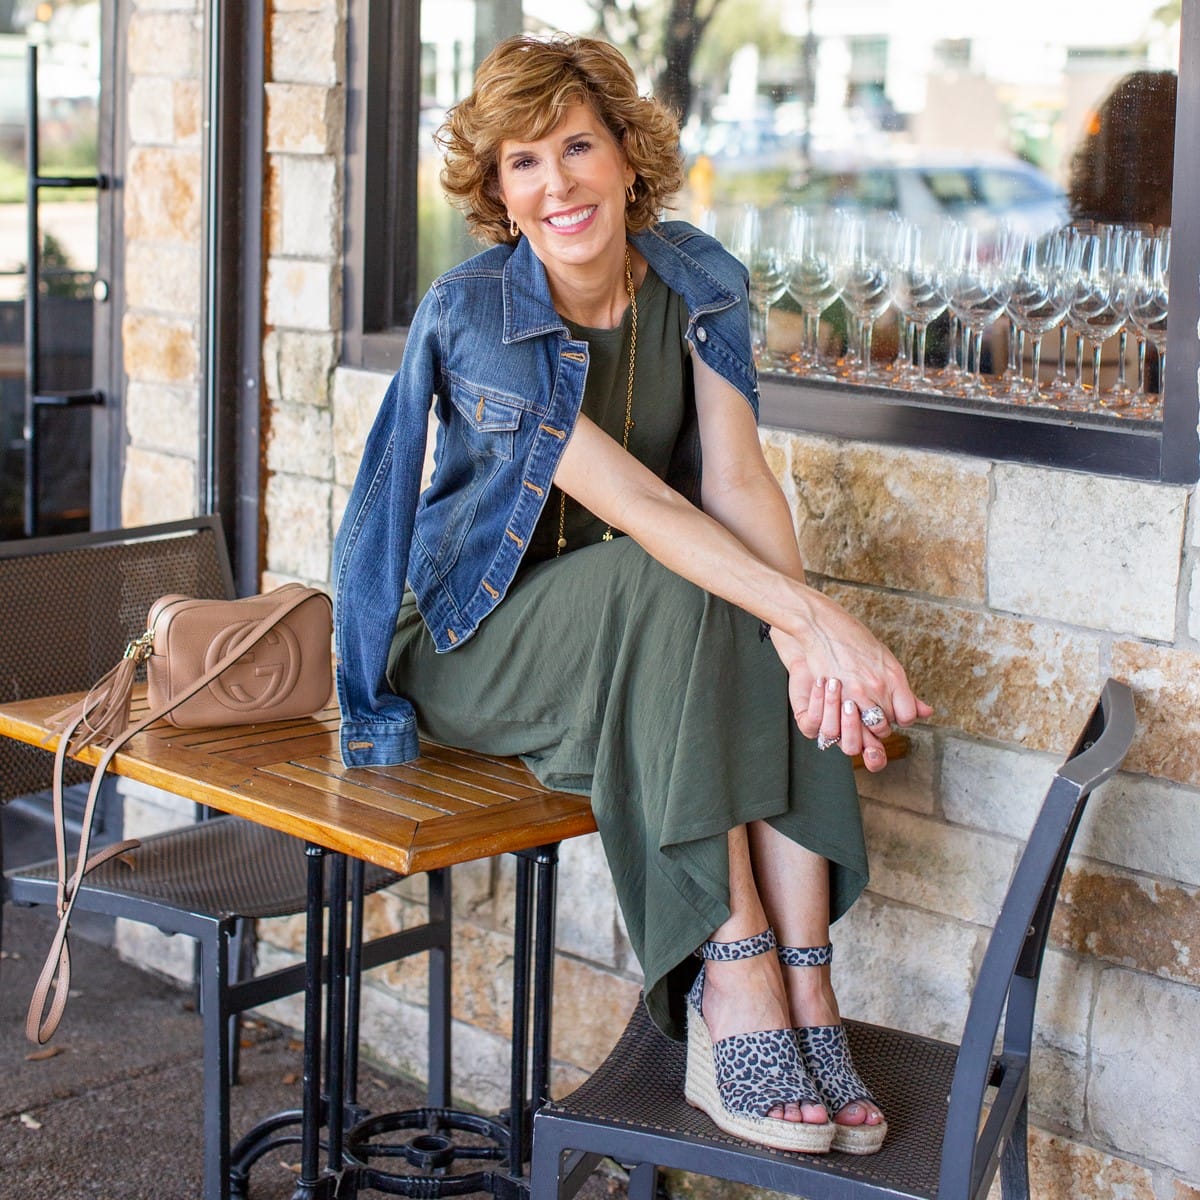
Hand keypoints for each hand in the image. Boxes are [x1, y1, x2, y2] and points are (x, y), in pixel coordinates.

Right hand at [769, 605, 932, 772]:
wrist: (824, 627)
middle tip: (871, 712)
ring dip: (864, 725)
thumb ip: (906, 691)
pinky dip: (846, 720)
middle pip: (888, 724)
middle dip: (880, 723)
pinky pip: (847, 721)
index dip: (900, 719)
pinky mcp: (838, 694)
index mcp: (895, 676)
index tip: (891, 712)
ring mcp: (858, 692)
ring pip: (868, 726)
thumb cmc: (855, 641)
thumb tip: (927, 712)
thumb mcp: (887, 661)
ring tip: (858, 713)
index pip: (908, 716)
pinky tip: (843, 709)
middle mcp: (879, 686)